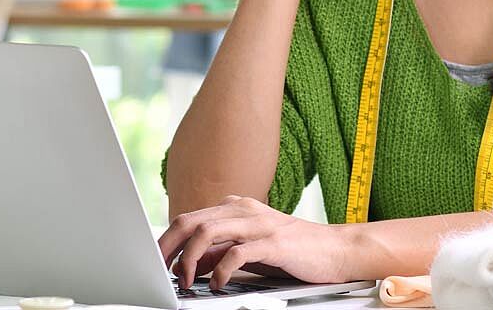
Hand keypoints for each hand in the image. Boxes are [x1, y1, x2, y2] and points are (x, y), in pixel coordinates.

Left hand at [158, 196, 362, 291]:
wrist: (337, 249)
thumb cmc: (294, 250)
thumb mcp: (251, 249)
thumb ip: (221, 251)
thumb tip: (192, 263)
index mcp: (236, 207)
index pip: (190, 218)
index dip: (167, 240)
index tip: (155, 261)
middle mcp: (244, 209)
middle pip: (191, 221)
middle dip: (169, 247)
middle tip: (160, 271)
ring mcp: (259, 223)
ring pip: (208, 231)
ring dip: (190, 259)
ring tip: (186, 280)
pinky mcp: (274, 242)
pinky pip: (237, 252)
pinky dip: (220, 270)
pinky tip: (217, 284)